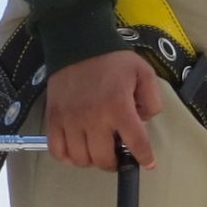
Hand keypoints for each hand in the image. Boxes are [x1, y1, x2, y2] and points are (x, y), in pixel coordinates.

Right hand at [43, 49, 161, 171]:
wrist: (77, 44)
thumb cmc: (112, 60)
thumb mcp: (144, 72)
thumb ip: (152, 99)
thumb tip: (143, 122)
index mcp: (118, 106)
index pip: (136, 143)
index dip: (144, 158)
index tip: (147, 163)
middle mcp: (94, 118)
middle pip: (104, 159)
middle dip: (115, 162)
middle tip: (118, 153)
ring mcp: (71, 120)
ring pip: (81, 159)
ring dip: (92, 160)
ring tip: (98, 150)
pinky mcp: (54, 119)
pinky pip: (57, 151)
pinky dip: (68, 157)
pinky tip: (77, 150)